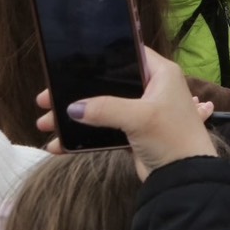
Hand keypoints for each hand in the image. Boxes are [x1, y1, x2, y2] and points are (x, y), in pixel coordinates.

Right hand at [36, 46, 214, 179]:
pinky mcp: (133, 133)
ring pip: (101, 107)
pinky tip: (59, 144)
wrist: (184, 175)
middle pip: (107, 83)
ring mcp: (141, 111)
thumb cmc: (171, 137)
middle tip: (46, 99)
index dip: (101, 56)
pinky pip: (103, 128)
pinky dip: (83, 135)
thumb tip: (72, 109)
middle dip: (77, 92)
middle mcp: (151, 88)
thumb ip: (105, 109)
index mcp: (161, 74)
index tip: (70, 63)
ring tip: (46, 123)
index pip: (129, 54)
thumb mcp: (139, 117)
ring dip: (75, 116)